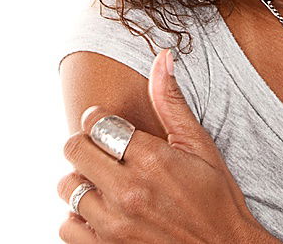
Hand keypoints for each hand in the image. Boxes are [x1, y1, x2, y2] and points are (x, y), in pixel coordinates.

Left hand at [57, 48, 271, 242]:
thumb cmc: (216, 200)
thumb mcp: (200, 147)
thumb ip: (172, 103)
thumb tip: (162, 58)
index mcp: (151, 159)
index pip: (97, 123)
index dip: (99, 120)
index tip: (107, 126)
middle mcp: (129, 191)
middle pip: (76, 149)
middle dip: (86, 145)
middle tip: (102, 151)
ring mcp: (115, 225)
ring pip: (68, 187)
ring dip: (81, 180)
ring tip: (102, 182)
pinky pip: (67, 226)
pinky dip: (76, 217)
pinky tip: (98, 211)